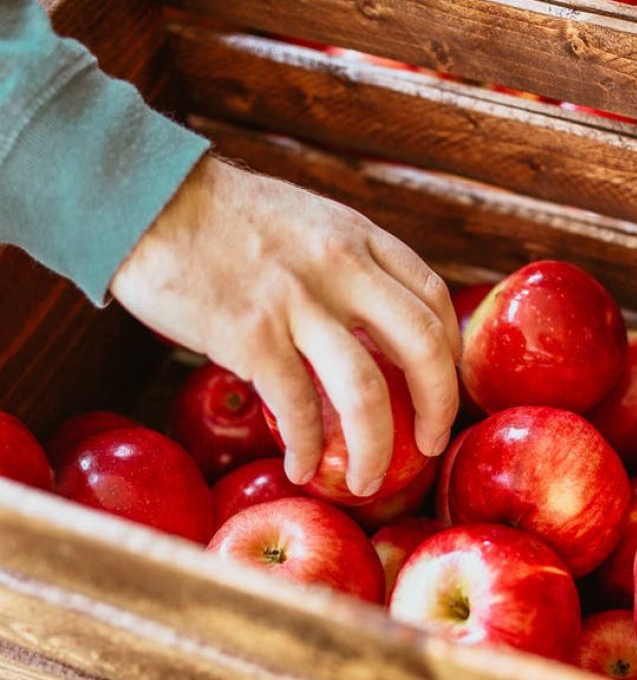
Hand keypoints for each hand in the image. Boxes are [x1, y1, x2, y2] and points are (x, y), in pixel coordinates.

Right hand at [110, 156, 459, 495]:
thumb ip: (349, 267)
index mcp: (360, 239)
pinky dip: (307, 450)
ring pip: (366, 393)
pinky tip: (302, 468)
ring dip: (375, 451)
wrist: (144, 196)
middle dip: (439, 409)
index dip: (449, 353)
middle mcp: (341, 268)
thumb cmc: (226, 218)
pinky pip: (297, 410)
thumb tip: (375, 328)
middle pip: (423, 349)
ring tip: (367, 483)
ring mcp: (297, 303)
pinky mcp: (250, 336)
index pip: (434, 300)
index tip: (441, 386)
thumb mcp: (310, 223)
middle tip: (430, 444)